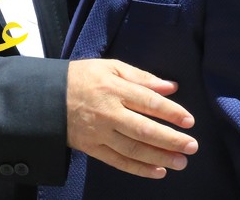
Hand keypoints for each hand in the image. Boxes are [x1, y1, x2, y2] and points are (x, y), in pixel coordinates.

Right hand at [66, 59, 197, 178]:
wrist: (47, 97)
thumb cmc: (82, 78)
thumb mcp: (110, 68)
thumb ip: (141, 77)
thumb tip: (171, 87)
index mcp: (113, 89)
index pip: (148, 102)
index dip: (171, 112)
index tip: (189, 121)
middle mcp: (108, 112)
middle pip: (144, 129)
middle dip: (171, 139)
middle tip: (192, 146)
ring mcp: (99, 133)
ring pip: (133, 149)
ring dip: (160, 157)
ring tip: (182, 162)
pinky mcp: (92, 148)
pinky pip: (118, 161)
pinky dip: (139, 169)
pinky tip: (158, 171)